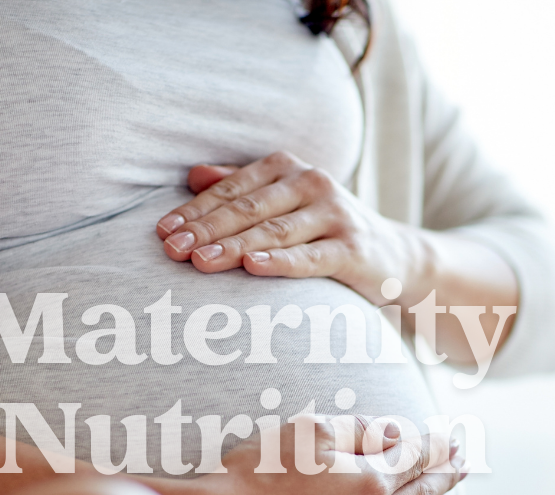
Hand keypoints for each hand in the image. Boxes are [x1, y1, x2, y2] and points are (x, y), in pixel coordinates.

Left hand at [156, 152, 429, 307]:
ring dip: (233, 247)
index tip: (161, 232)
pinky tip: (253, 267)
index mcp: (287, 168)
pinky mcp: (353, 248)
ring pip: (274, 231)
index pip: (231, 190)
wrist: (393, 257)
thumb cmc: (324, 231)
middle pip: (247, 209)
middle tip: (170, 250)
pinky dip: (281, 261)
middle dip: (205, 230)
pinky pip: (311, 257)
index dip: (194, 211)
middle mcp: (312, 183)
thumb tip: (192, 176)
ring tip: (199, 261)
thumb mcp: (283, 203)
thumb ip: (240, 188)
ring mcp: (335, 214)